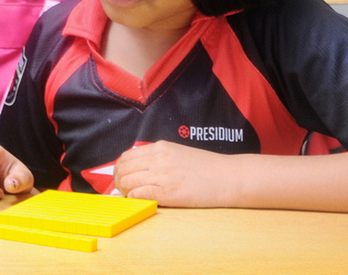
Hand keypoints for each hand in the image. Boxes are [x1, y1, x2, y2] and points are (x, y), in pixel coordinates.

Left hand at [113, 141, 233, 206]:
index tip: (122, 177)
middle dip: (118, 180)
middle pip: (123, 168)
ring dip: (124, 191)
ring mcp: (162, 174)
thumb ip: (158, 159)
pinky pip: (138, 194)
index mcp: (160, 147)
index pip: (127, 156)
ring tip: (132, 196)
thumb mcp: (178, 154)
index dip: (120, 168)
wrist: (229, 177)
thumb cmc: (207, 169)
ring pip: (127, 181)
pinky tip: (140, 200)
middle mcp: (158, 158)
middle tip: (123, 190)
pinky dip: (134, 198)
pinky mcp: (167, 192)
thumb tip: (138, 171)